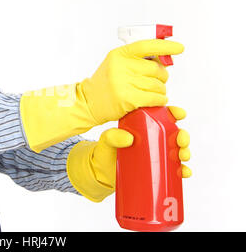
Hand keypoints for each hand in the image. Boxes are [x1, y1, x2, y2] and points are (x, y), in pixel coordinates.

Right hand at [20, 39, 183, 153]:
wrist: (88, 102)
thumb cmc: (106, 84)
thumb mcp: (115, 65)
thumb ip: (135, 60)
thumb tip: (164, 59)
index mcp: (119, 54)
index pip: (146, 46)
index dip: (165, 46)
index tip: (179, 48)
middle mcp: (121, 66)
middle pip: (156, 69)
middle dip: (162, 77)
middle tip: (158, 82)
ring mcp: (123, 83)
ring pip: (158, 85)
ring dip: (161, 91)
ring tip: (154, 93)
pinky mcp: (128, 99)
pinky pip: (155, 98)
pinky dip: (160, 100)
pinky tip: (157, 101)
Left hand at [67, 106, 190, 202]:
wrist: (102, 174)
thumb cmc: (105, 153)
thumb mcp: (106, 142)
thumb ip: (112, 136)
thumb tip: (128, 137)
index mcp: (143, 127)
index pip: (161, 116)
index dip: (174, 112)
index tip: (179, 114)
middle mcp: (153, 140)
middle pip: (174, 134)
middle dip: (183, 135)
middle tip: (180, 140)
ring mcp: (156, 155)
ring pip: (178, 150)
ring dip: (185, 152)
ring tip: (182, 156)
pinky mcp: (158, 170)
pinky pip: (175, 169)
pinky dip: (183, 170)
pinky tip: (184, 172)